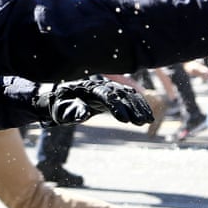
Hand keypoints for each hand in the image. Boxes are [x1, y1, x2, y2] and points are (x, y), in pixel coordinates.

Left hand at [35, 79, 154, 125]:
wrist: (59, 99)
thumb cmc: (58, 106)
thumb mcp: (60, 110)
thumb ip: (71, 111)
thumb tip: (83, 114)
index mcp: (87, 88)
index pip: (106, 95)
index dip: (116, 106)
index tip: (125, 120)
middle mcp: (100, 85)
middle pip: (120, 93)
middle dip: (132, 107)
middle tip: (141, 122)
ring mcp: (107, 89)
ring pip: (127, 94)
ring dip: (139, 107)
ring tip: (148, 121)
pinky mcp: (112, 95)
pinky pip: (129, 98)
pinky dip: (140, 105)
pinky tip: (148, 117)